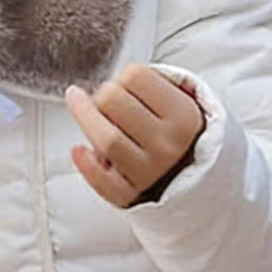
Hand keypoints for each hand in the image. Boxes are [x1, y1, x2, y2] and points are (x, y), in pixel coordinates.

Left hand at [63, 64, 205, 208]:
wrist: (192, 177)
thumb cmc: (172, 130)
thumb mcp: (177, 100)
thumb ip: (147, 83)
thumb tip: (108, 79)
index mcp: (184, 116)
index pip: (135, 76)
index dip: (124, 76)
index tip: (127, 85)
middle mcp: (169, 145)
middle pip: (112, 101)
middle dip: (102, 94)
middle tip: (108, 101)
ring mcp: (149, 172)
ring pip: (105, 139)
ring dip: (86, 118)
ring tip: (85, 111)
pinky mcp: (129, 195)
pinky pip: (101, 181)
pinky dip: (85, 164)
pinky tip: (79, 150)